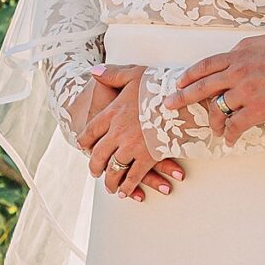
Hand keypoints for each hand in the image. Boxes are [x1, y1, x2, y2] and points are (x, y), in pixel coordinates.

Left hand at [72, 66, 183, 201]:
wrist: (181, 101)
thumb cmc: (159, 86)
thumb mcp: (134, 74)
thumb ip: (112, 75)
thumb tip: (92, 72)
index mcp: (113, 113)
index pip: (91, 130)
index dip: (85, 140)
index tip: (83, 146)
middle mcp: (117, 132)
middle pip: (99, 154)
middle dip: (95, 165)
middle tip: (94, 171)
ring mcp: (131, 147)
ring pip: (113, 169)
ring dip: (109, 180)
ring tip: (109, 186)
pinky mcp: (147, 158)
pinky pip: (132, 177)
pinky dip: (127, 187)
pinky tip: (124, 192)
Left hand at [170, 35, 264, 143]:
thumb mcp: (261, 42)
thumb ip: (243, 51)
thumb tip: (231, 56)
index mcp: (237, 55)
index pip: (204, 66)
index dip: (188, 76)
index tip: (178, 83)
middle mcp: (236, 73)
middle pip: (201, 87)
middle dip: (181, 97)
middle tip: (168, 105)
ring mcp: (245, 92)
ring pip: (217, 110)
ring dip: (213, 122)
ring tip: (215, 129)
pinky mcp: (257, 109)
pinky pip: (236, 126)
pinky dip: (230, 134)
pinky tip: (229, 139)